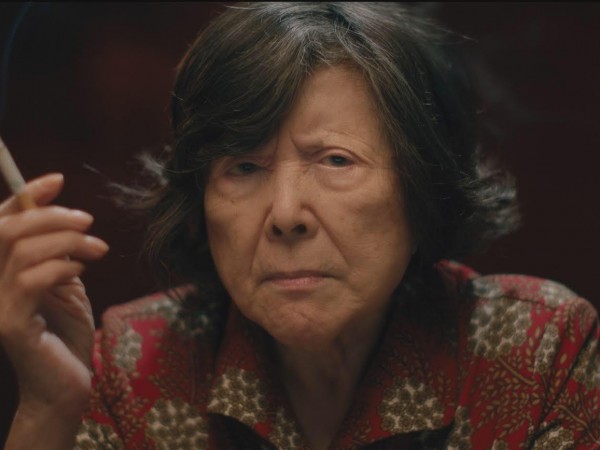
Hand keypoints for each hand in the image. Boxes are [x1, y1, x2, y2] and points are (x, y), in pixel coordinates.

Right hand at [0, 173, 108, 417]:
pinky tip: (82, 270)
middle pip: (8, 229)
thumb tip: (67, 214)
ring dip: (68, 240)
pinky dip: (63, 265)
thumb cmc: (66, 332)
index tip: (58, 180)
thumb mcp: (64, 282)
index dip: (25, 195)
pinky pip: (32, 279)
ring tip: (98, 249)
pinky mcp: (10, 323)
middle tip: (89, 221)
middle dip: (53, 215)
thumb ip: (58, 252)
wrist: (66, 381)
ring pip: (22, 249)